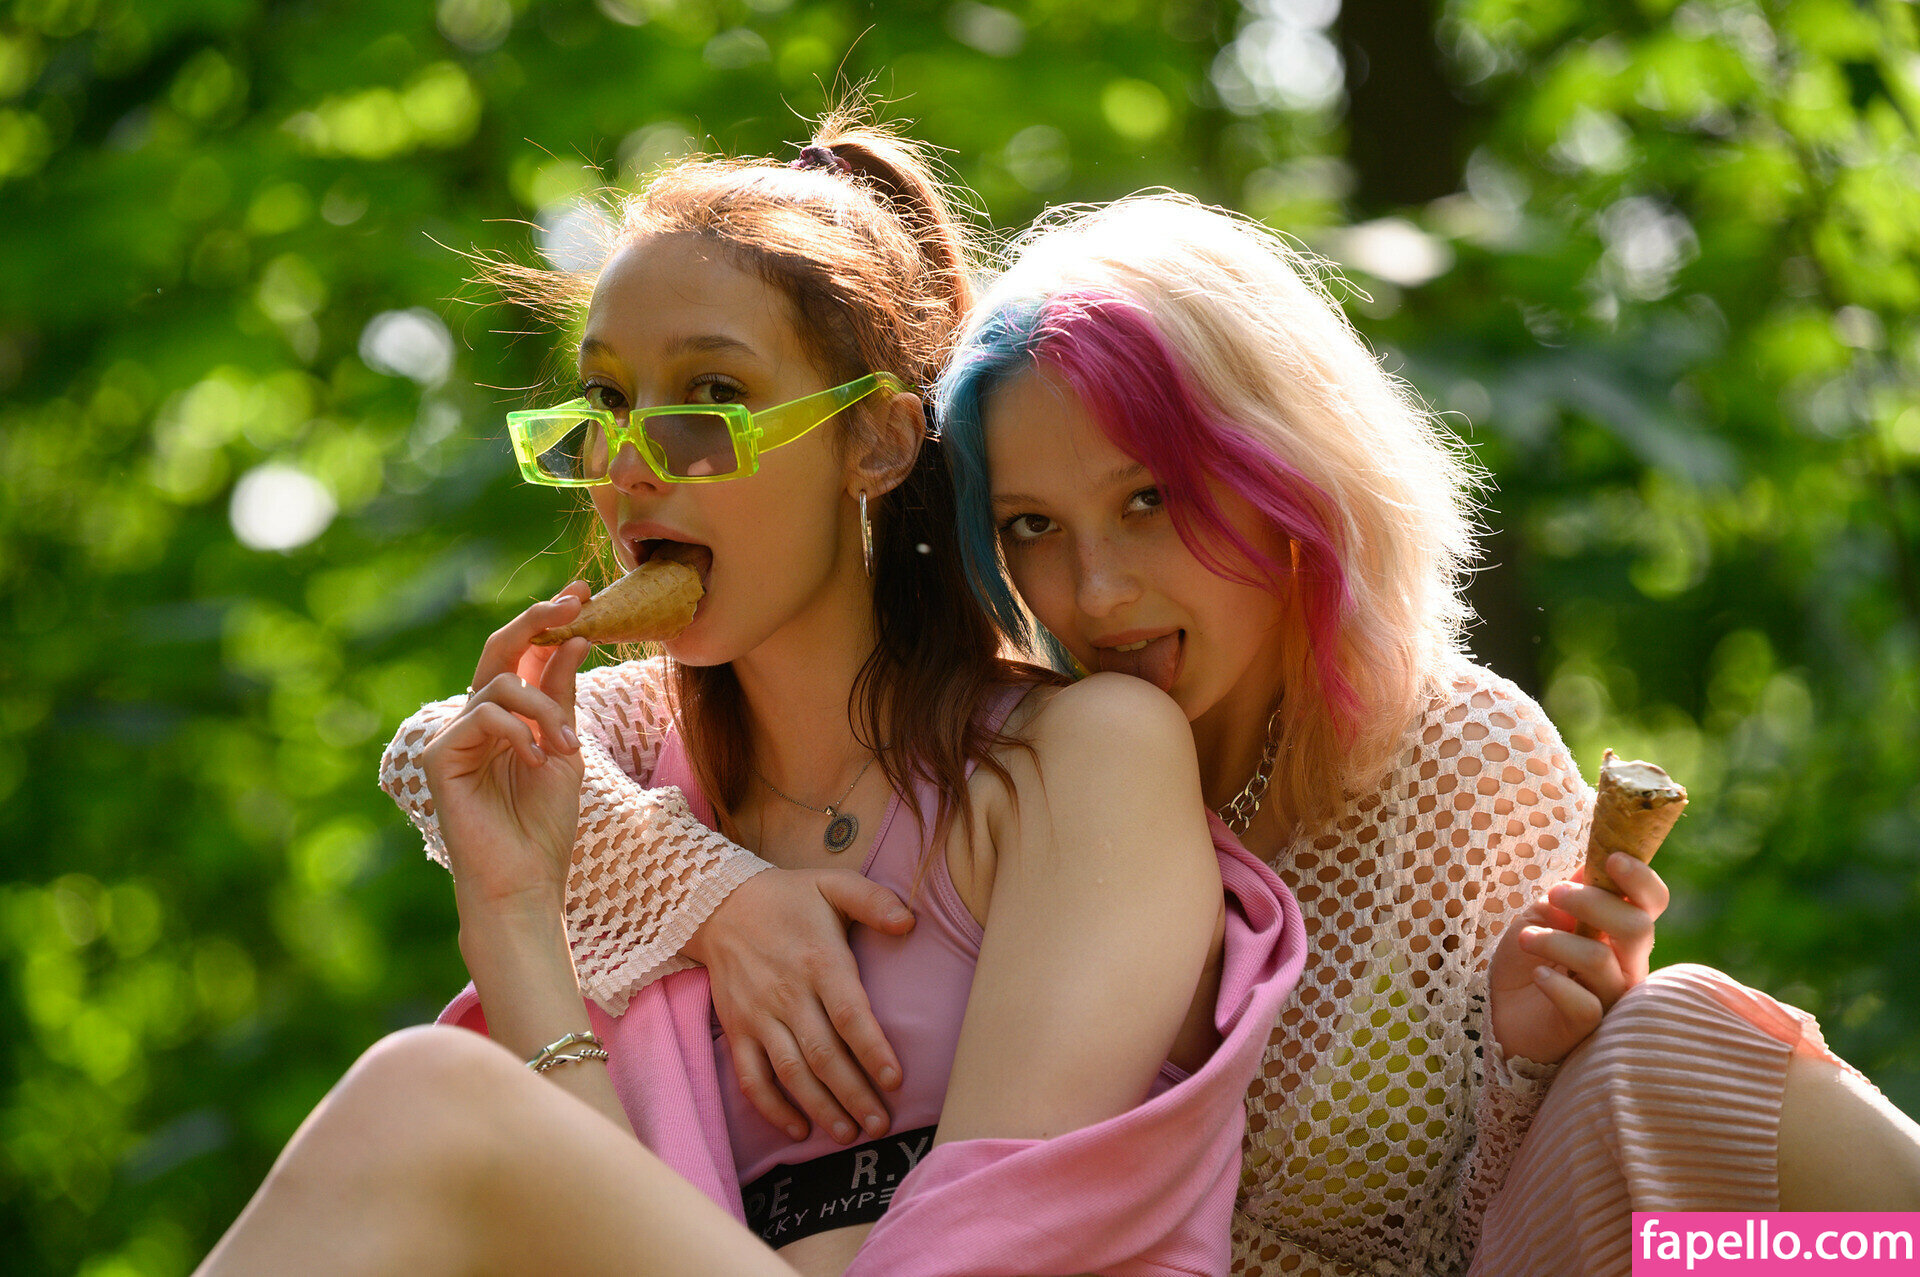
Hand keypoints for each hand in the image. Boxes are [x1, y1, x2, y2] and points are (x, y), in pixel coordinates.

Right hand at [421, 586, 593, 914]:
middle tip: (573, 604)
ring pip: (498, 685)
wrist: (525, 882)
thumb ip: (561, 697)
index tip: (582, 593)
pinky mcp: (439, 757)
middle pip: (498, 650)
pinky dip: (519, 733)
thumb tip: (571, 638)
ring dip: (544, 710)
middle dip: (537, 621)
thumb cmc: (545, 825)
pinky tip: (538, 761)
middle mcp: (475, 720)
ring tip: (567, 748)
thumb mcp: (565, 748)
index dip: (548, 620)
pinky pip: (482, 717)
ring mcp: (454, 737)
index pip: (523, 655)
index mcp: (506, 717)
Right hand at [685, 867, 915, 1143]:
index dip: (872, 1050)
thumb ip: (874, 900)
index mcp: (818, 961)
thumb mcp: (832, 884)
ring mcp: (758, 1015)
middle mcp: (787, 993)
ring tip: (849, 1134)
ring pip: (790, 1072)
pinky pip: (752, 1077)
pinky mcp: (737, 1028)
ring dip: (820, 1108)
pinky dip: (772, 1108)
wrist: (717, 904)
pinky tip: (798, 1130)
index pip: (849, 1014)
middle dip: (854, 1094)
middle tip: (881, 1125)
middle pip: (823, 1054)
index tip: (896, 1081)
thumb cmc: (787, 898)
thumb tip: (909, 923)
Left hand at [1488, 853, 1670, 1064]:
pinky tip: (1538, 975)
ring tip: (1526, 940)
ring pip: (1602, 961)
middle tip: (1554, 895)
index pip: (1651, 902)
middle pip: (1637, 927)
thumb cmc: (1525, 959)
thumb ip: (1570, 892)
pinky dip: (1556, 984)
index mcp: (1619, 931)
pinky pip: (1585, 1005)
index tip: (1612, 858)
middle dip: (1592, 903)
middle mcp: (1626, 964)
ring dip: (1557, 942)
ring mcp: (1611, 998)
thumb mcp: (1541, 916)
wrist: (1496, 1008)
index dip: (1641, 879)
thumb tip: (1594, 863)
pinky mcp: (1588, 1028)